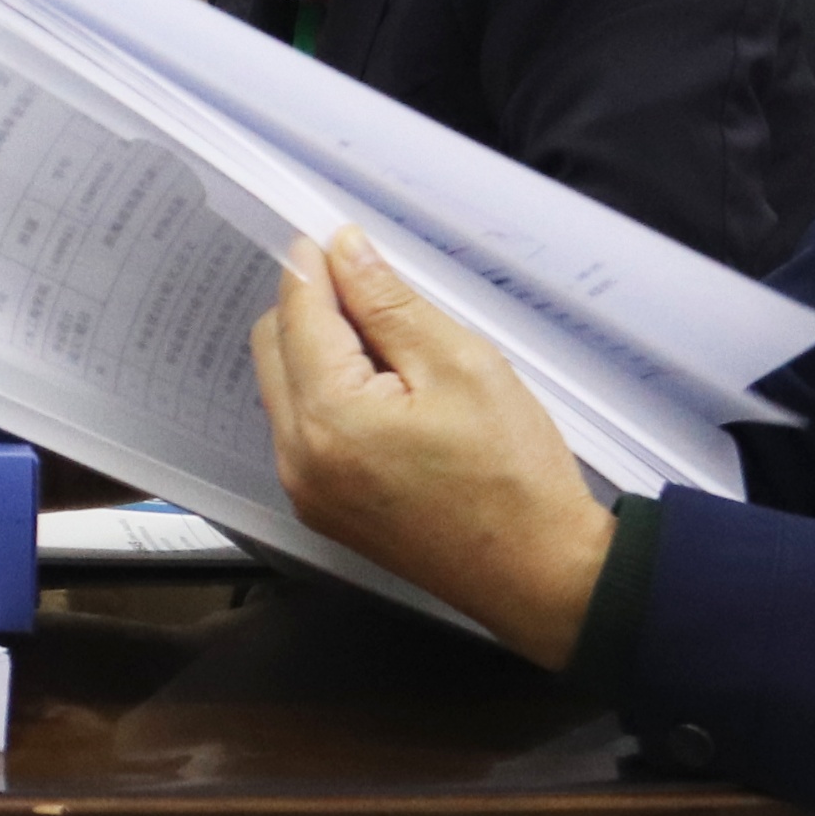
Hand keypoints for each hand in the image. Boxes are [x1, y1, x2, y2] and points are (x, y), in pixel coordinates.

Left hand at [246, 226, 614, 668]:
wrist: (541, 576)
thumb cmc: (513, 475)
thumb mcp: (460, 365)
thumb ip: (389, 303)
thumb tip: (343, 251)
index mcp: (328, 417)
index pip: (297, 313)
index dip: (317, 267)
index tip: (339, 239)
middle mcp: (298, 456)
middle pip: (273, 346)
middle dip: (313, 307)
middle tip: (375, 292)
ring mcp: (305, 489)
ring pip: (284, 386)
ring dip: (319, 350)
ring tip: (394, 347)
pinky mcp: (323, 508)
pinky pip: (302, 428)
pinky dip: (328, 394)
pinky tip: (386, 391)